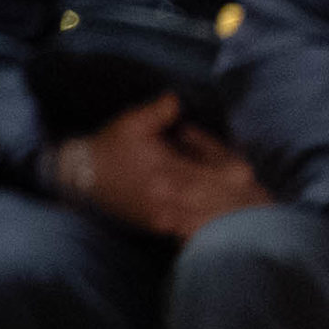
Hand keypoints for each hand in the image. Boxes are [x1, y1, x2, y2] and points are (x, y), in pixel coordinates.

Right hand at [63, 97, 268, 238]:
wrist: (79, 178)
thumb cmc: (109, 147)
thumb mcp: (131, 124)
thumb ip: (157, 112)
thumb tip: (176, 99)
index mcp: (169, 172)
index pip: (226, 174)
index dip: (235, 165)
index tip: (232, 158)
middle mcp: (171, 199)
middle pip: (230, 200)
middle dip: (243, 191)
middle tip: (249, 182)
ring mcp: (167, 217)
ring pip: (217, 218)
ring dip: (231, 208)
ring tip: (240, 198)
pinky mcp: (162, 228)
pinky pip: (198, 229)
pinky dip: (212, 221)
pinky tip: (217, 213)